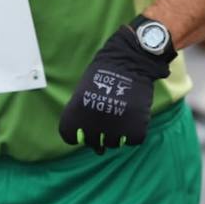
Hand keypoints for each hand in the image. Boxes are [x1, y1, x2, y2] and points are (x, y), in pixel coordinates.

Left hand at [59, 22, 173, 154]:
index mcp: (77, 112)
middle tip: (107, 118)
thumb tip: (90, 142)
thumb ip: (82, 115)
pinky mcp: (135, 129)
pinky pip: (132, 139)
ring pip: (113, 144)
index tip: (83, 126)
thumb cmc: (104, 74)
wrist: (129, 59)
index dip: (76, 134)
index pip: (69, 137)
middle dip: (99, 135)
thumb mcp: (83, 91)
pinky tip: (133, 117)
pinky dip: (133, 132)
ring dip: (116, 134)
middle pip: (94, 143)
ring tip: (121, 115)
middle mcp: (93, 124)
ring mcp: (114, 128)